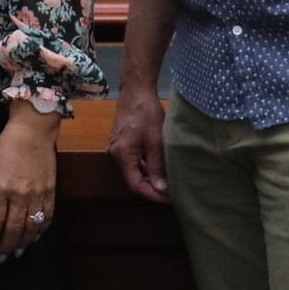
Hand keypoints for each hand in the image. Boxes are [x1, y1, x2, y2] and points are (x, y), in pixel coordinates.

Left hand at [0, 106, 60, 259]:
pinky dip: (41, 230)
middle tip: (2, 257)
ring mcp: (38, 193)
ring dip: (24, 242)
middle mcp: (20, 194)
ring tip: (17, 252)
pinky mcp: (51, 190)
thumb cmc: (6, 146)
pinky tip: (35, 237)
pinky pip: (47, 216)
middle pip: (13, 228)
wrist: (33, 130)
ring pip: (32, 226)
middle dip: (6, 245)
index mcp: (2, 188)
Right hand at [108, 89, 170, 203]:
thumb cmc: (146, 113)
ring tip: (169, 184)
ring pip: (134, 172)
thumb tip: (161, 189)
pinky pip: (134, 162)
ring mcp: (118, 149)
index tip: (169, 199)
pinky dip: (146, 169)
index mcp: (121, 155)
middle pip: (134, 180)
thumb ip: (156, 166)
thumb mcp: (155, 140)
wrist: (136, 90)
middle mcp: (115, 155)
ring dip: (150, 179)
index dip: (153, 195)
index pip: (136, 185)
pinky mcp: (122, 144)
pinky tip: (160, 170)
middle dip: (153, 189)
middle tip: (173, 194)